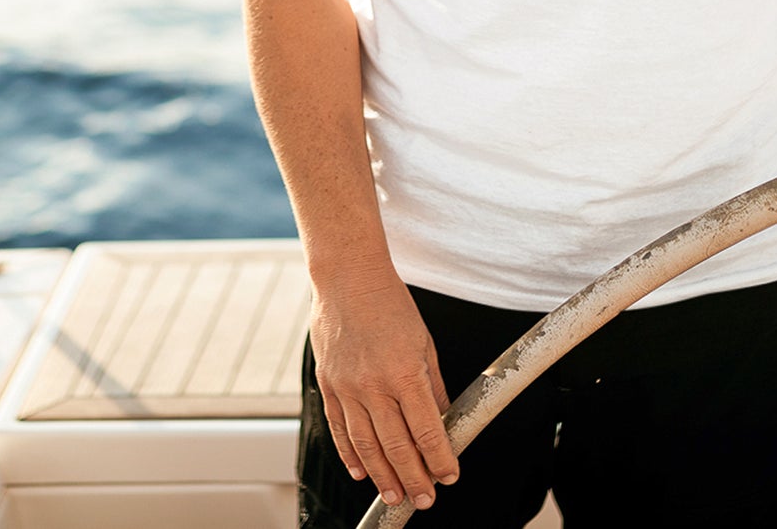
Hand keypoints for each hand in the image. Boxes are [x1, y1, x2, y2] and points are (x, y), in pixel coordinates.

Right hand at [310, 271, 459, 510]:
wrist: (348, 277)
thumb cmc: (390, 304)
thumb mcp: (424, 342)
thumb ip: (433, 385)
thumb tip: (442, 421)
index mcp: (404, 372)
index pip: (426, 430)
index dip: (439, 459)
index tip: (449, 476)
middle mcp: (374, 384)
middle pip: (396, 446)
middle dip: (413, 478)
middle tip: (424, 499)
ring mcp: (347, 387)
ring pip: (366, 445)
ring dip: (382, 476)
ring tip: (395, 495)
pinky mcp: (328, 384)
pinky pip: (339, 428)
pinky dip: (350, 454)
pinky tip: (361, 472)